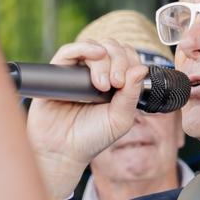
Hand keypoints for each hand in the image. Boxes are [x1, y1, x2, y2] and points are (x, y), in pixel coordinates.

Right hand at [27, 39, 147, 199]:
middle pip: (113, 48)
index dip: (130, 62)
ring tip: (102, 85)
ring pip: (94, 47)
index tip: (125, 84)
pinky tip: (94, 56)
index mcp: (116, 81)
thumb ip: (131, 95)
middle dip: (119, 61)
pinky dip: (83, 48)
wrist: (63, 151)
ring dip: (103, 60)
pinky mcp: (57, 72)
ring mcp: (77, 71)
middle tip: (116, 84)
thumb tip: (141, 68)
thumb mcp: (120, 119)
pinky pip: (69, 51)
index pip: (128, 57)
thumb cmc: (93, 137)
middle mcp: (97, 72)